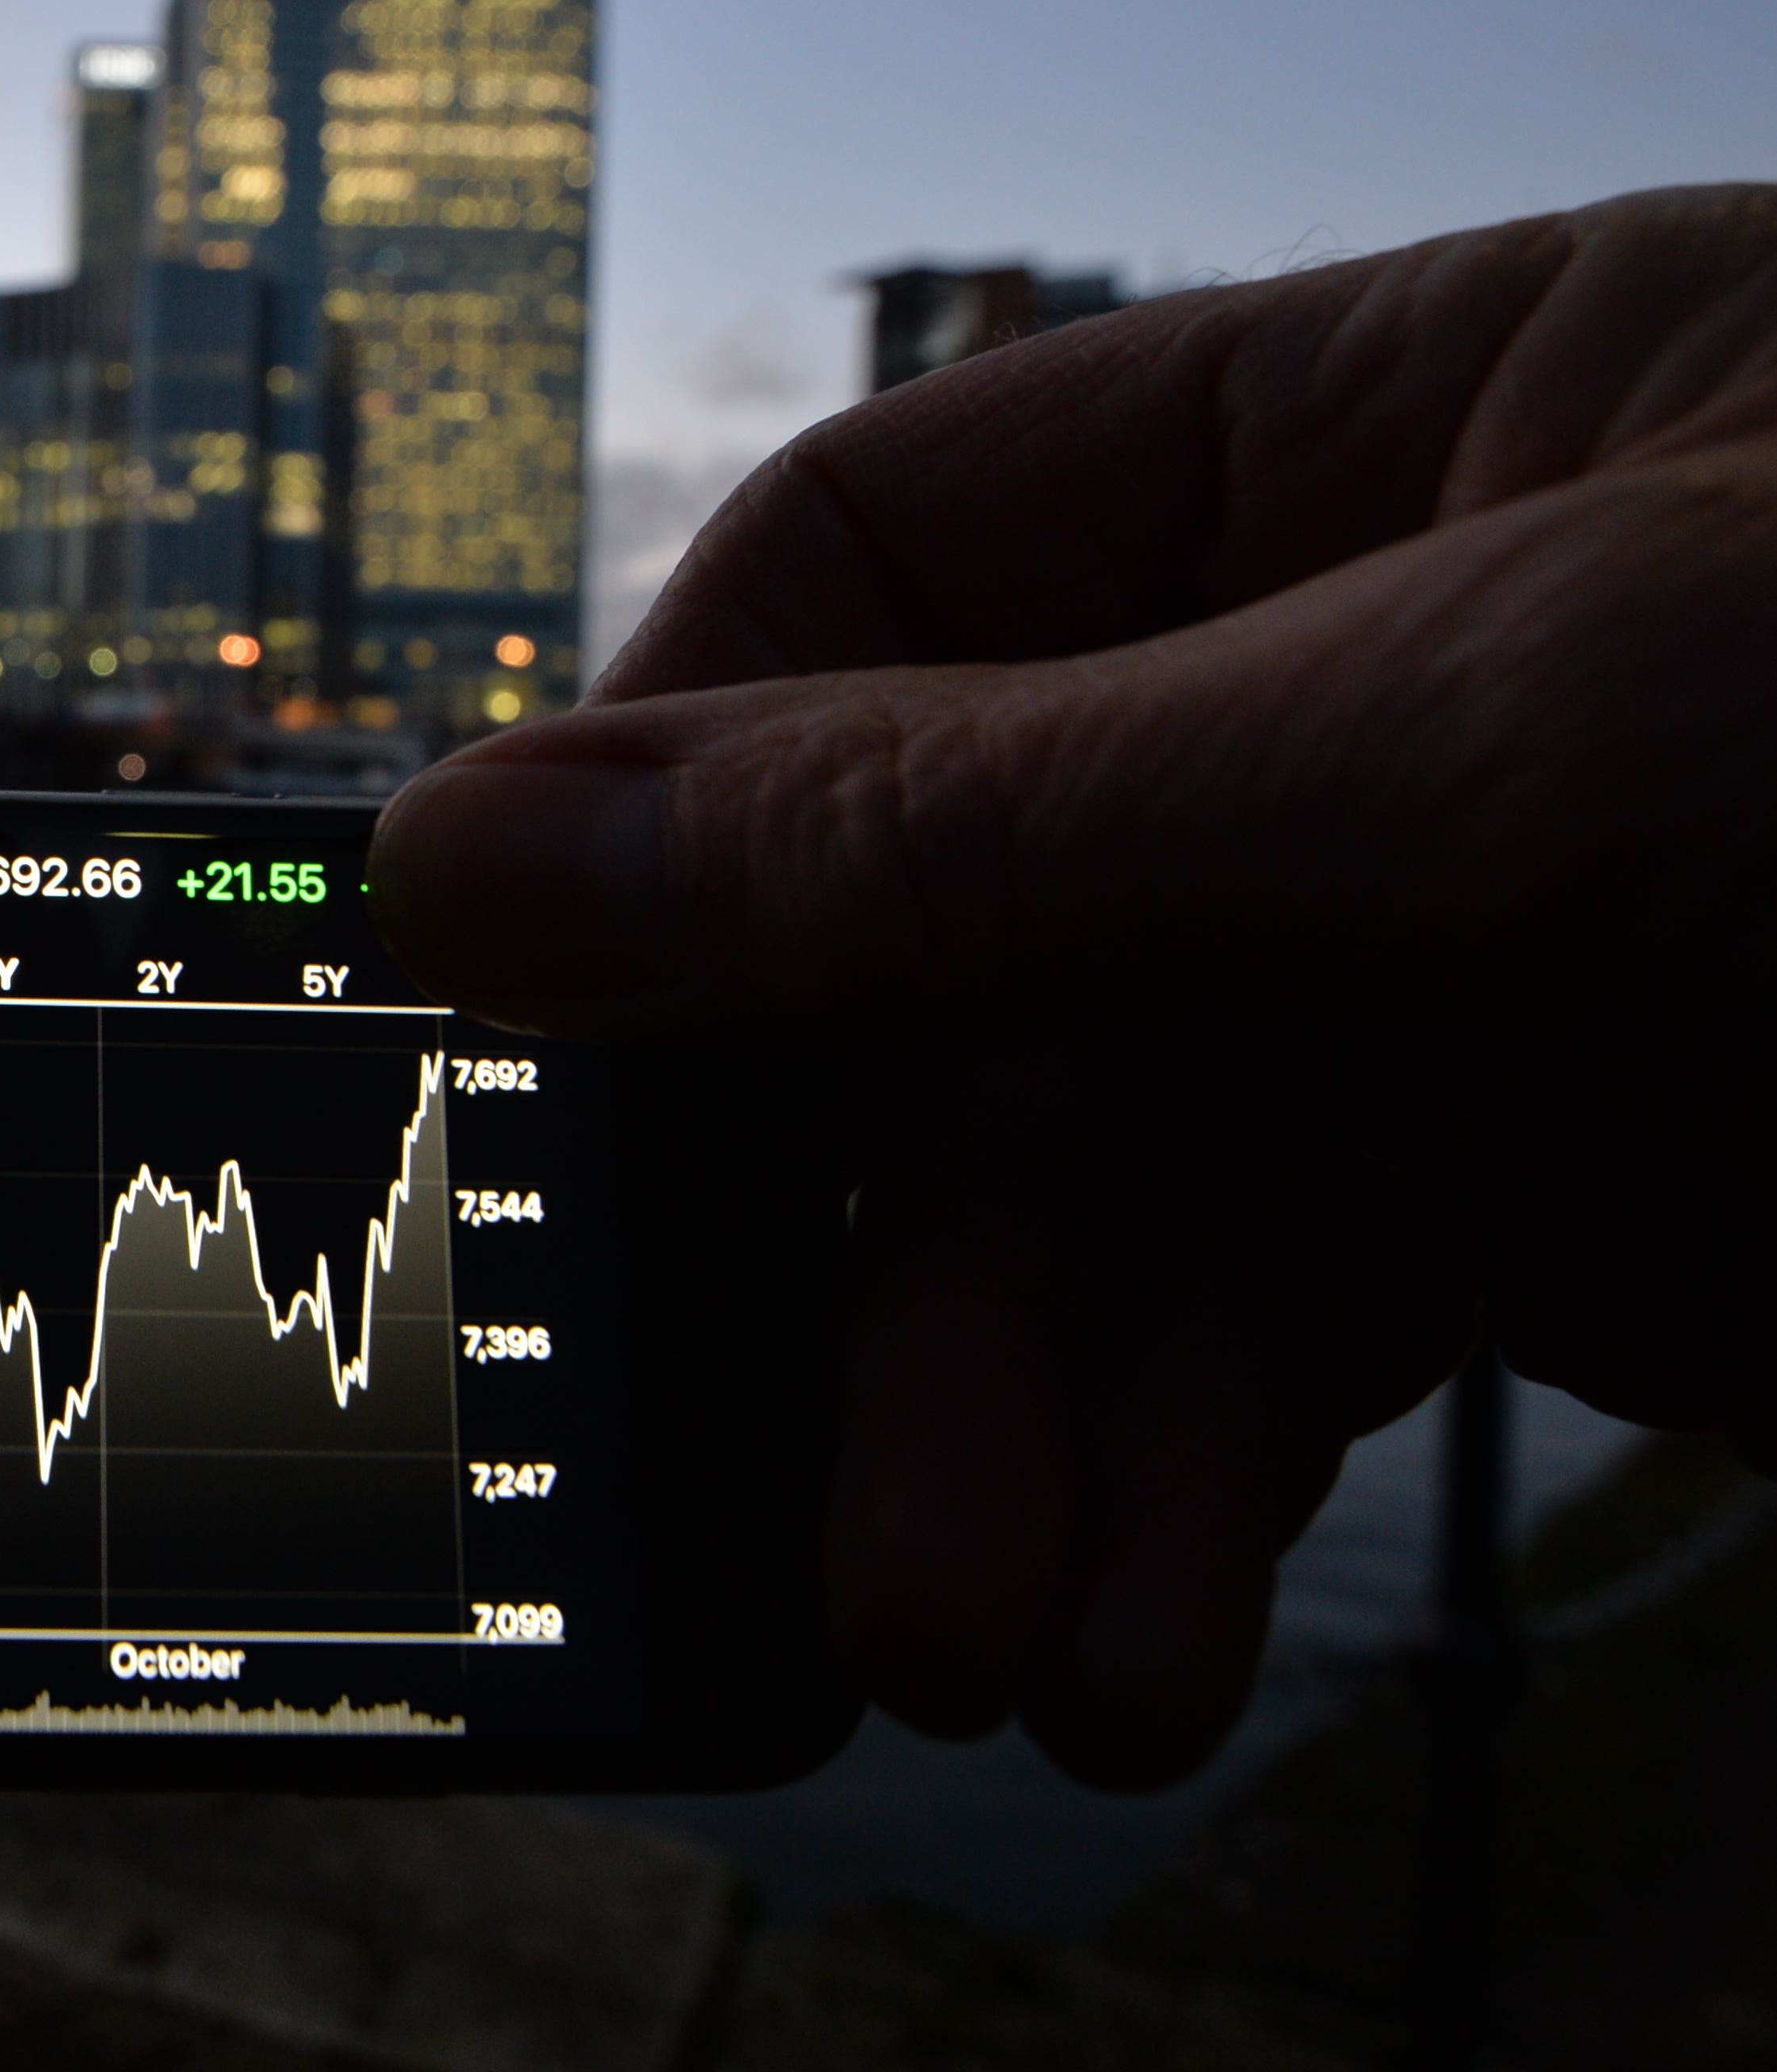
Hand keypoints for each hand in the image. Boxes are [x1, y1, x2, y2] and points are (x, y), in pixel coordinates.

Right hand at [370, 185, 1776, 1788]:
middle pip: (971, 943)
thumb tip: (495, 856)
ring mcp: (1483, 957)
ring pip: (1109, 1187)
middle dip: (892, 1236)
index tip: (528, 1021)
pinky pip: (1271, 1336)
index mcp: (1401, 431)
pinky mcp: (1577, 1202)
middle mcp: (1402, 683)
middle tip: (813, 1481)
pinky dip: (1175, 1487)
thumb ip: (987, 831)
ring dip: (1021, 1424)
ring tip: (997, 1640)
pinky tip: (1129, 1628)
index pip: (897, 566)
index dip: (684, 785)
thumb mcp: (1521, 752)